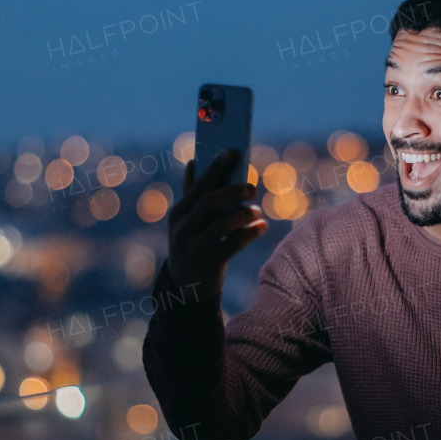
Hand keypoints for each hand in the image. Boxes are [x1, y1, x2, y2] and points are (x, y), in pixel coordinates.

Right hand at [166, 149, 267, 302]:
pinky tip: (262, 227)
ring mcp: (194, 248)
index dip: (215, 168)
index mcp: (178, 213)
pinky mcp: (209, 265)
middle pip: (209, 202)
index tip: (232, 152)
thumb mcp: (186, 221)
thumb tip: (193, 161)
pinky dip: (250, 234)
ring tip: (256, 211)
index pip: (197, 186)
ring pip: (221, 224)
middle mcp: (183, 229)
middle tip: (252, 187)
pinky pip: (233, 245)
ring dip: (244, 214)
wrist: (185, 287)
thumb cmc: (192, 244)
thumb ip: (191, 193)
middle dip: (233, 191)